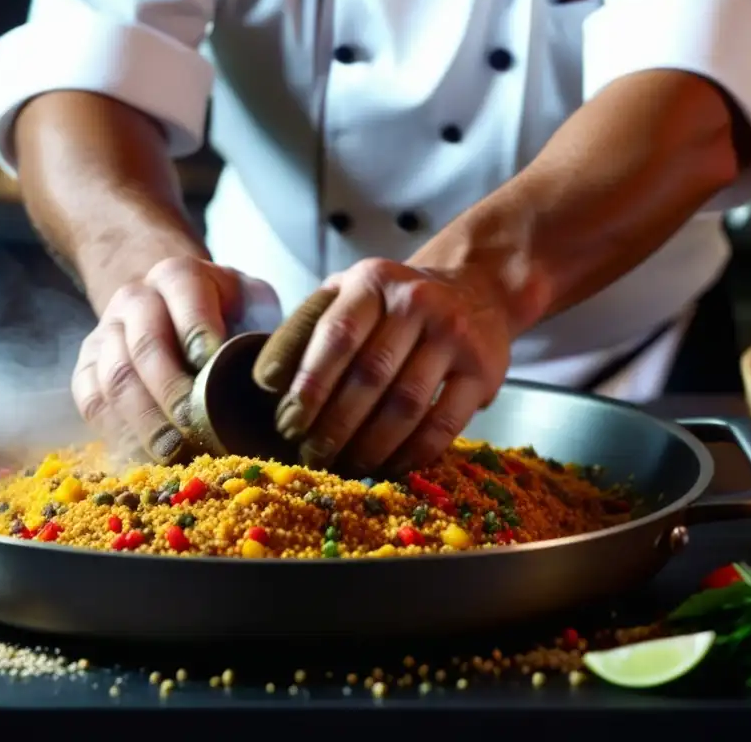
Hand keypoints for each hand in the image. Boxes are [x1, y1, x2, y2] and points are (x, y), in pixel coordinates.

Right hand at [71, 256, 276, 463]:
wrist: (166, 303)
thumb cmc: (224, 313)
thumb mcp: (251, 303)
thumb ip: (266, 327)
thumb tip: (284, 378)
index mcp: (179, 276)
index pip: (186, 296)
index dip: (198, 330)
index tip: (213, 363)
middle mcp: (135, 299)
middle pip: (145, 344)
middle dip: (169, 389)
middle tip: (192, 425)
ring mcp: (105, 335)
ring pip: (114, 377)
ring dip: (142, 419)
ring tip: (170, 452)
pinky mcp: (87, 370)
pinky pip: (92, 402)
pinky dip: (116, 434)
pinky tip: (143, 460)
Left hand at [263, 259, 523, 473]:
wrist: (474, 288)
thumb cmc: (391, 303)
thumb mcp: (345, 295)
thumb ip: (305, 329)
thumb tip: (266, 381)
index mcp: (372, 282)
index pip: (336, 337)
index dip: (310, 386)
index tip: (288, 423)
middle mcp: (416, 302)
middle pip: (370, 376)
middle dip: (335, 425)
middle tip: (311, 456)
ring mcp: (454, 335)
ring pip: (406, 405)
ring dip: (370, 446)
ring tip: (345, 467)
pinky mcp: (484, 370)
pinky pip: (444, 424)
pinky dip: (412, 454)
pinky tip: (389, 467)